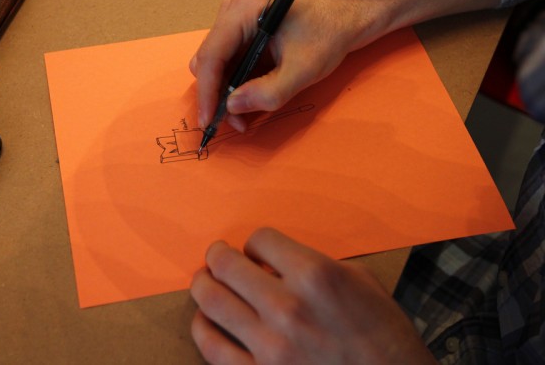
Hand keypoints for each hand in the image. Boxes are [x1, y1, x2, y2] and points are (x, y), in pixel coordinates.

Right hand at [190, 0, 404, 131]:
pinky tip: (251, 100)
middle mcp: (233, 11)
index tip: (209, 121)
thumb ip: (269, 93)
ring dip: (227, 94)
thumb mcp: (303, 70)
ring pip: (216, 66)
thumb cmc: (328, 35)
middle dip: (218, 96)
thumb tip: (233, 107)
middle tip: (237, 122)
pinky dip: (236, 85)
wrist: (346, 19)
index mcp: (243, 11)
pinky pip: (228, 63)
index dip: (207, 93)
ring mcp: (235, 20)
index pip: (211, 56)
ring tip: (246, 116)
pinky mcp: (241, 32)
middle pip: (208, 62)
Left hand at [190, 228, 435, 363]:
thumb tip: (278, 261)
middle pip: (226, 265)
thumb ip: (315, 263)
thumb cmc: (384, 334)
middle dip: (218, 255)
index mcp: (315, 275)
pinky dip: (202, 328)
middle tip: (217, 255)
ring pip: (211, 301)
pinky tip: (206, 320)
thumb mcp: (361, 281)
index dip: (256, 243)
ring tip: (205, 281)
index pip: (260, 239)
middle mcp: (287, 306)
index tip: (257, 252)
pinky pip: (212, 347)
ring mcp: (270, 345)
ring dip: (203, 284)